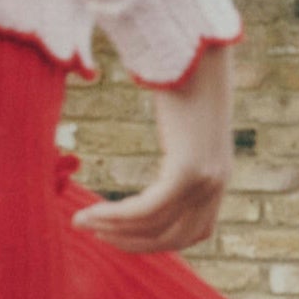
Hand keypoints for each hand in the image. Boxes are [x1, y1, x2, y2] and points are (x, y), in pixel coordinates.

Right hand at [74, 43, 231, 253]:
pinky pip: (148, 208)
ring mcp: (206, 179)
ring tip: (83, 222)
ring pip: (157, 226)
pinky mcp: (190, 169)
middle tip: (95, 234)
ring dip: (116, 231)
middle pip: (174, 238)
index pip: (189, 233)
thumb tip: (154, 157)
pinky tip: (91, 212)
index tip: (116, 234)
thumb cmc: (185, 80)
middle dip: (131, 243)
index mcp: (216, 177)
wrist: (198, 55)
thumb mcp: (184, 124)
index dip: (152, 242)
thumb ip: (177, 147)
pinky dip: (117, 216)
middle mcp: (216, 183)